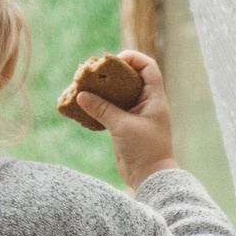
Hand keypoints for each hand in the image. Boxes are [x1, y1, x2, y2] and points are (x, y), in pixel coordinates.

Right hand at [74, 49, 179, 187]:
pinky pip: (111, 108)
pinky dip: (99, 104)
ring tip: (85, 86)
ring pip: (118, 93)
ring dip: (103, 89)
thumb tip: (80, 94)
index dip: (132, 58)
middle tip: (93, 73)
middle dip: (111, 73)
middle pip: (130, 77)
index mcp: (154, 98)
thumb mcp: (122, 126)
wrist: (149, 178)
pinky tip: (85, 104)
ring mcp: (136, 114)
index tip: (113, 62)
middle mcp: (147, 103)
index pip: (148, 67)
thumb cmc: (144, 151)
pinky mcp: (125, 125)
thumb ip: (102, 109)